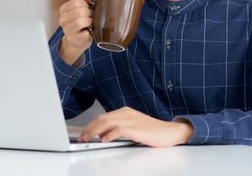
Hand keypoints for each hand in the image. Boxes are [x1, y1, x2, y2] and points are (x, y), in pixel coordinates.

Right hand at [58, 0, 93, 64]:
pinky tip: (88, 32)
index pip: (76, 2)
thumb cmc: (81, 23)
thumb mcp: (83, 9)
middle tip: (90, 17)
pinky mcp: (73, 39)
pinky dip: (90, 32)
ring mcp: (66, 30)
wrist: (78, 41)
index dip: (85, 5)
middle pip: (79, 11)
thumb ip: (85, 0)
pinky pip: (84, 33)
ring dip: (89, 22)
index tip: (87, 9)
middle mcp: (62, 19)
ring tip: (89, 24)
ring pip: (80, 22)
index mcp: (63, 9)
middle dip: (88, 14)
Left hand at [79, 107, 193, 146]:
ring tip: (88, 139)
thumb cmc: (152, 131)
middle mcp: (126, 113)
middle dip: (89, 128)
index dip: (90, 125)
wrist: (169, 132)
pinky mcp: (136, 128)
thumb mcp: (132, 127)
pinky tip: (105, 140)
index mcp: (125, 111)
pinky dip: (110, 134)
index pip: (102, 116)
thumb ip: (118, 129)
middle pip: (102, 118)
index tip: (83, 133)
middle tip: (82, 137)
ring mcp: (131, 119)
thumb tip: (102, 135)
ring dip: (95, 131)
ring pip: (107, 122)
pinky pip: (119, 129)